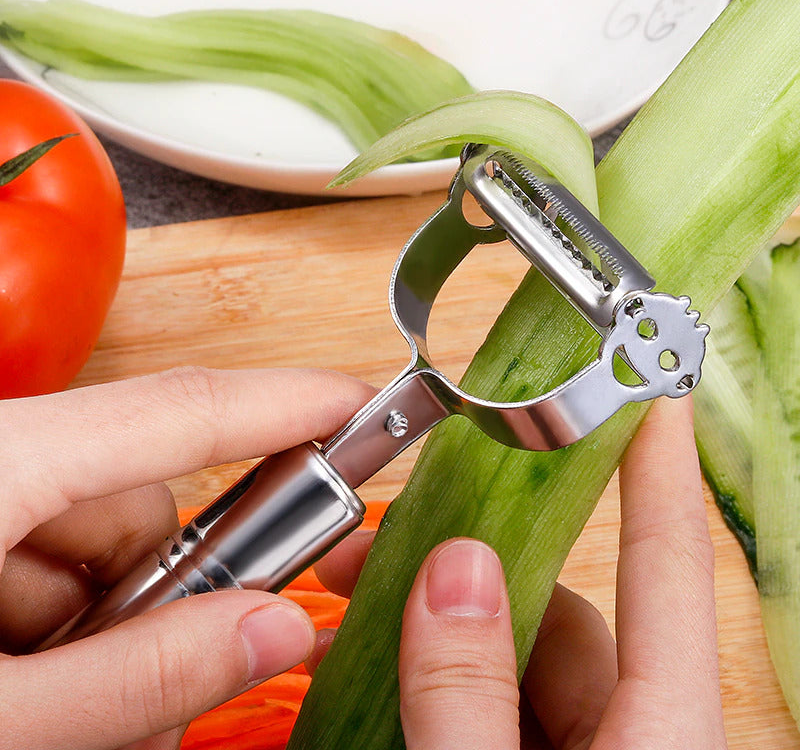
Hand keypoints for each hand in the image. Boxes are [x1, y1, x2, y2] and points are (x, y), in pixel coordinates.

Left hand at [0, 366, 372, 749]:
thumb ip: (138, 676)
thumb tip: (274, 631)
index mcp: (2, 460)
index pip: (183, 407)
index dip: (286, 402)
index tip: (357, 405)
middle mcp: (1, 450)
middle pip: (143, 500)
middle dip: (171, 595)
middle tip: (145, 699)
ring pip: (102, 536)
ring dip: (109, 621)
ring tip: (52, 709)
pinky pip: (53, 550)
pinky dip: (65, 617)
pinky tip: (26, 683)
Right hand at [314, 396, 727, 748]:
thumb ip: (469, 693)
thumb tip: (456, 570)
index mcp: (659, 734)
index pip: (666, 563)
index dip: (658, 464)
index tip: (647, 388)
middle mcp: (630, 736)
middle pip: (558, 606)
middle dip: (465, 562)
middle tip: (380, 546)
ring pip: (511, 653)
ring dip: (431, 622)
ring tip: (352, 602)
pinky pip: (488, 700)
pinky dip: (430, 674)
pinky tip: (366, 666)